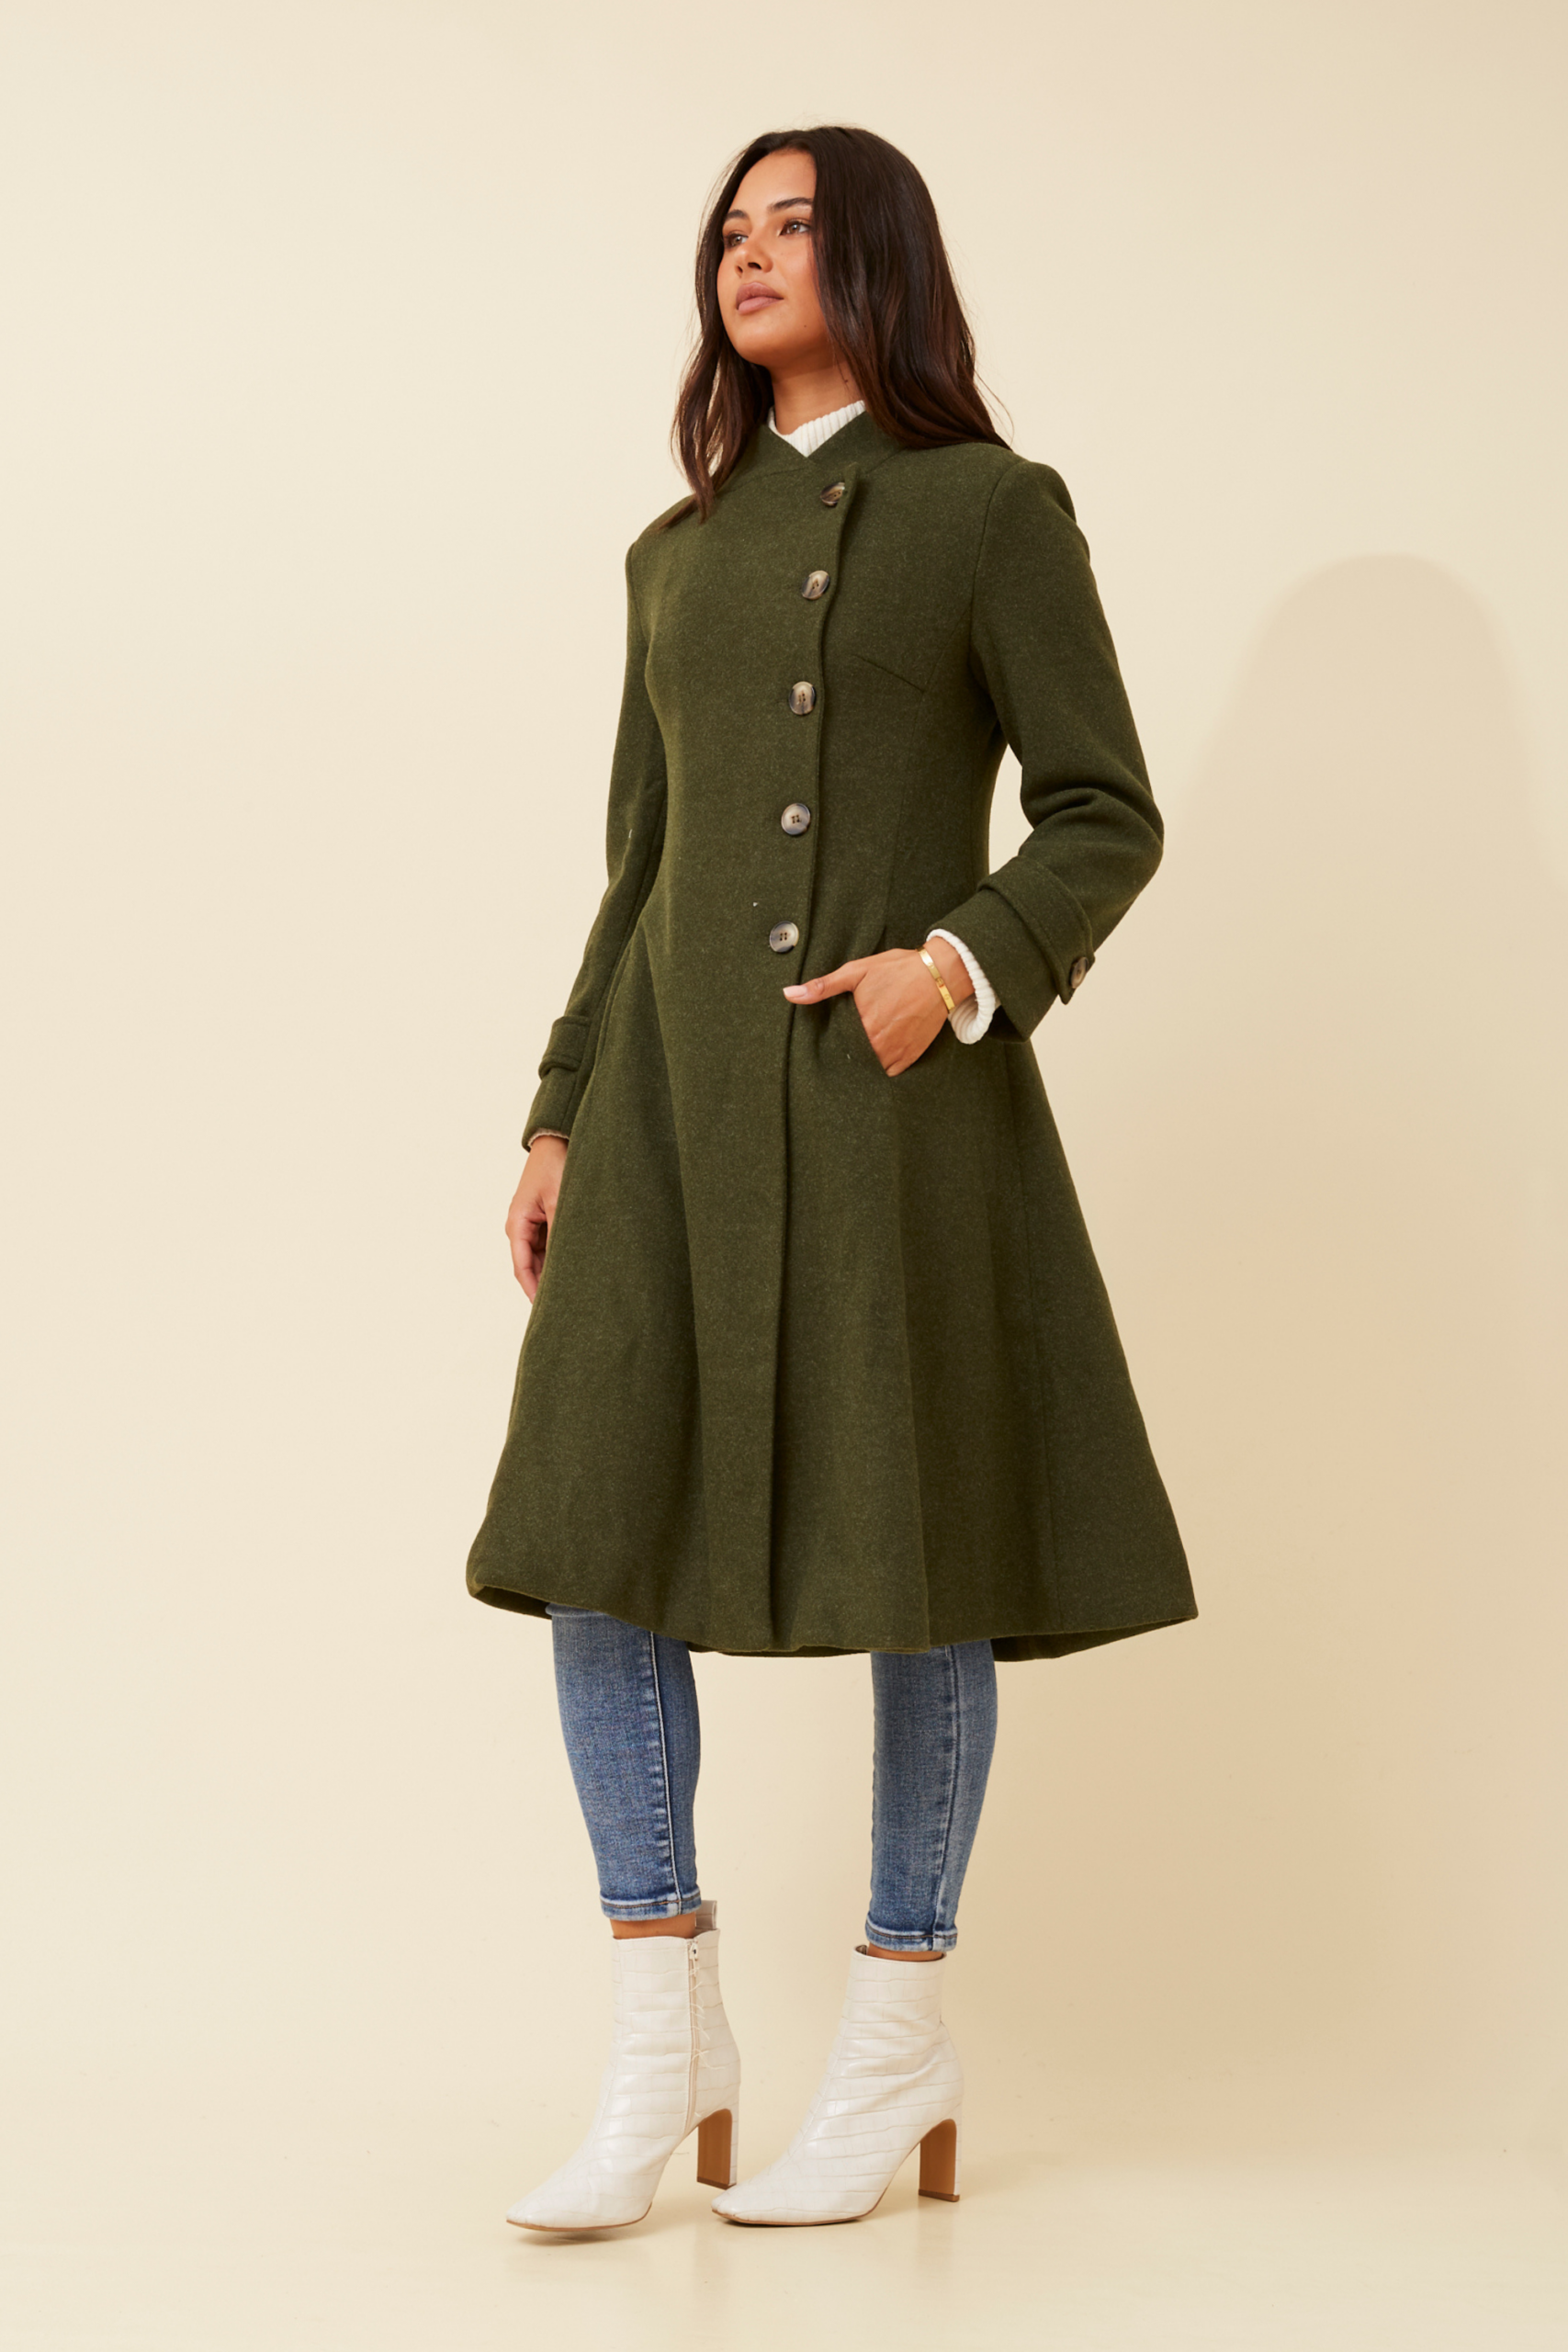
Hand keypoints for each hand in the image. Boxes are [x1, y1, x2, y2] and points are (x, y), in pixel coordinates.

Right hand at [506, 1136, 567, 1299]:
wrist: (557, 1139)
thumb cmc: (556, 1165)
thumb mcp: (560, 1201)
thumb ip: (560, 1234)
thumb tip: (564, 1265)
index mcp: (517, 1224)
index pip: (522, 1268)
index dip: (534, 1291)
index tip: (546, 1311)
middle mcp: (520, 1226)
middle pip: (531, 1266)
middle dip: (546, 1285)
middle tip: (566, 1307)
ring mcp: (531, 1223)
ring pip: (542, 1258)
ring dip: (555, 1271)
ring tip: (575, 1291)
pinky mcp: (543, 1218)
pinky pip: (549, 1245)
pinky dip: (560, 1256)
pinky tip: (576, 1268)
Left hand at [783, 939, 973, 1075]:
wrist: (940, 974)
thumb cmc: (897, 969)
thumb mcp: (856, 971)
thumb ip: (822, 986)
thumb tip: (789, 994)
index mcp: (862, 1026)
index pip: (836, 1046)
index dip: (830, 1044)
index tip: (830, 1039)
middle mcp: (879, 1045)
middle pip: (853, 1059)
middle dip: (847, 1054)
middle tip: (847, 1043)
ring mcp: (897, 1053)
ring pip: (871, 1068)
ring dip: (865, 1062)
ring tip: (862, 1048)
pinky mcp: (912, 1057)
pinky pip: (891, 1073)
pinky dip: (884, 1066)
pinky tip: (881, 1053)